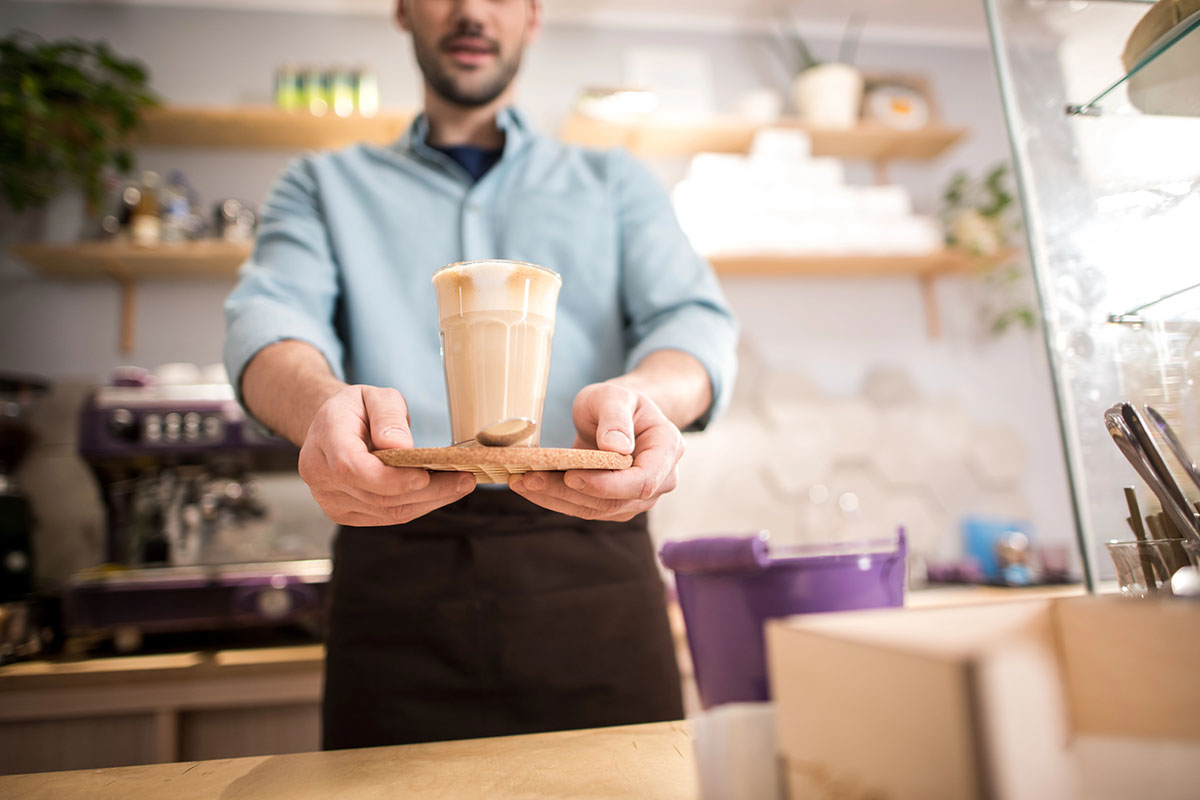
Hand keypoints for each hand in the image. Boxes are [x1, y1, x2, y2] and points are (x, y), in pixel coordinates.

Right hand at [297, 385, 474, 525]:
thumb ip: (388, 416)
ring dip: (428, 502)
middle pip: (376, 495)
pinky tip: (439, 493)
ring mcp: (329, 499)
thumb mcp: (375, 396)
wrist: (330, 427)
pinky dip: (417, 506)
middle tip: (464, 479)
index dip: (390, 478)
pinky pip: (385, 517)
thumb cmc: (356, 408)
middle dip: (425, 491)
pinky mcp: (344, 513)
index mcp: (325, 438)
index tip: (425, 475)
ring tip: (460, 485)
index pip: (352, 467)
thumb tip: (400, 446)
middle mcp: (320, 474)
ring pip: (385, 512)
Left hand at [509, 382, 682, 520]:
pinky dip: (558, 500)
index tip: (571, 476)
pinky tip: (531, 488)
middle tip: (529, 479)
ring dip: (558, 499)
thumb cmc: (618, 401)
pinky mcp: (617, 504)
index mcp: (667, 448)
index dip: (607, 485)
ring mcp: (639, 497)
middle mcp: (660, 479)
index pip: (642, 480)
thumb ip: (616, 417)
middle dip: (570, 493)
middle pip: (616, 500)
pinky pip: (588, 508)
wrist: (618, 415)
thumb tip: (617, 448)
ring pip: (598, 509)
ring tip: (522, 482)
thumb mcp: (614, 395)